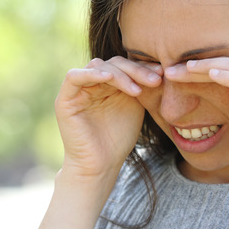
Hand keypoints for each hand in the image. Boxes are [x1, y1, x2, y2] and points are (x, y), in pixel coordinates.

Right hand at [55, 56, 162, 179]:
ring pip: (98, 66)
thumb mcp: (135, 107)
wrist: (101, 165)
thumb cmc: (118, 140)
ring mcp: (77, 90)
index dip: (143, 67)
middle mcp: (91, 83)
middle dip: (135, 70)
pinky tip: (110, 79)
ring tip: (138, 89)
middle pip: (113, 63)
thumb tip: (160, 66)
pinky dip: (92, 74)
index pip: (125, 65)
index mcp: (108, 84)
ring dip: (120, 74)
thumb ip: (140, 85)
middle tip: (155, 80)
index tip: (163, 73)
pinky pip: (74, 77)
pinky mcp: (64, 99)